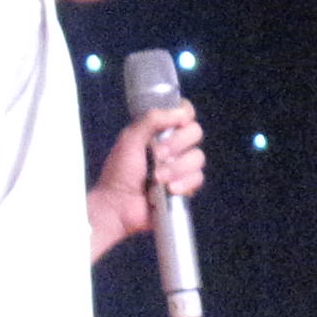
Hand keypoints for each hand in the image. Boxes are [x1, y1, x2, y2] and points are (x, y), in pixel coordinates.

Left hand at [88, 96, 206, 249]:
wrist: (118, 205)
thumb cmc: (119, 172)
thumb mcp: (130, 139)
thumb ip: (152, 119)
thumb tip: (180, 111)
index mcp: (159, 130)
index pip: (184, 112)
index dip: (185, 115)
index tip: (176, 123)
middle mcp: (173, 145)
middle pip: (196, 132)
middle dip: (178, 144)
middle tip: (158, 155)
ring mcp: (181, 166)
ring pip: (198, 157)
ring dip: (177, 168)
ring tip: (158, 178)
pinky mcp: (186, 186)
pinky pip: (198, 179)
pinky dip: (184, 183)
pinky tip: (169, 190)